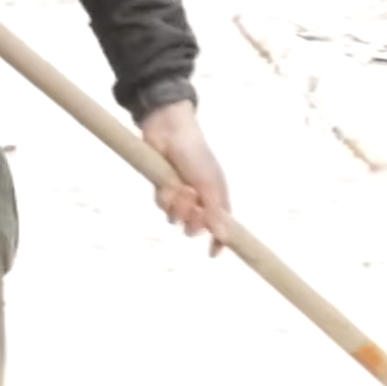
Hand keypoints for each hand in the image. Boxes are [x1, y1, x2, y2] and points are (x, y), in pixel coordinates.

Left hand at [140, 100, 230, 256]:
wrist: (170, 131)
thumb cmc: (196, 155)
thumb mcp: (210, 185)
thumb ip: (215, 212)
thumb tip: (223, 236)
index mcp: (217, 197)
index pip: (221, 226)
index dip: (219, 241)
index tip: (213, 254)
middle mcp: (200, 199)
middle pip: (195, 227)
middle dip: (192, 222)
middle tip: (192, 210)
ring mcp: (181, 195)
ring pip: (176, 218)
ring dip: (177, 207)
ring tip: (180, 189)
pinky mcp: (164, 189)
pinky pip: (163, 206)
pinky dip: (165, 198)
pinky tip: (167, 183)